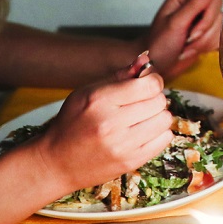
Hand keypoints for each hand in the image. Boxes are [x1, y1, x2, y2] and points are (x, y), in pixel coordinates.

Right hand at [33, 69, 173, 194]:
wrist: (57, 163)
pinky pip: (165, 139)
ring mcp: (122, 145)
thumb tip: (146, 60)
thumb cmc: (72, 123)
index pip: (150, 85)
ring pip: (165, 120)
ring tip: (143, 117)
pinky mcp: (130, 162)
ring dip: (158, 116)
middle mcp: (112, 123)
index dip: (153, 80)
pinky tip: (144, 132)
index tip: (146, 84)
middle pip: (160, 101)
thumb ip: (119, 76)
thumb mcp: (87, 92)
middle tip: (142, 102)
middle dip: (155, 98)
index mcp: (100, 100)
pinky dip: (159, 133)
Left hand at [144, 0, 221, 77]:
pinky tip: (193, 49)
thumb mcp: (176, 23)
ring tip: (187, 48)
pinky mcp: (207, 31)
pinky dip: (208, 47)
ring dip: (204, 43)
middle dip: (204, 35)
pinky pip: (220, 37)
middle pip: (218, 15)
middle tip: (187, 42)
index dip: (207, 20)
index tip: (192, 34)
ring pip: (220, 28)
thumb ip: (195, 4)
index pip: (214, 0)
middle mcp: (196, 3)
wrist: (155, 65)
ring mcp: (202, 17)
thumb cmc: (159, 44)